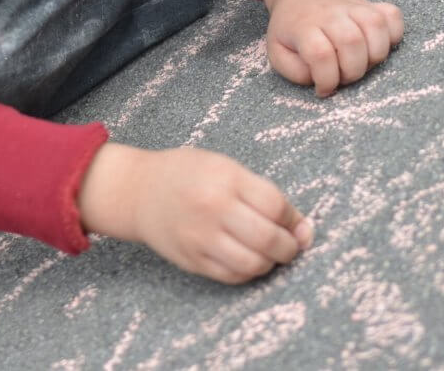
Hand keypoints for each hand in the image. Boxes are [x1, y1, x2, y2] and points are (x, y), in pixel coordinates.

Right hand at [78, 143, 312, 283]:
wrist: (139, 191)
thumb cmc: (188, 174)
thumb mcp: (225, 168)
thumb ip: (263, 193)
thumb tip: (303, 229)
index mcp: (225, 179)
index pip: (275, 206)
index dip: (294, 219)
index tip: (298, 224)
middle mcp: (212, 208)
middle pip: (268, 238)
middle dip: (289, 247)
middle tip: (291, 246)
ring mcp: (200, 237)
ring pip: (252, 264)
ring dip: (270, 263)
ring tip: (270, 254)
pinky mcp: (191, 260)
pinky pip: (231, 276)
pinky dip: (248, 273)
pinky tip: (248, 260)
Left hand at [261, 0, 402, 96]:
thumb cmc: (292, 30)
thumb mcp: (278, 53)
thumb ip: (295, 71)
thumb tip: (320, 80)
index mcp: (304, 26)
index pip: (320, 54)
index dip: (326, 79)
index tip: (323, 89)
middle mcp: (332, 14)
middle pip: (352, 41)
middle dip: (352, 71)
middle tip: (343, 76)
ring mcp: (355, 6)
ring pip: (377, 26)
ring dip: (375, 56)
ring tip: (361, 63)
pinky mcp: (372, 5)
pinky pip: (393, 16)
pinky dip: (393, 35)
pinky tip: (378, 46)